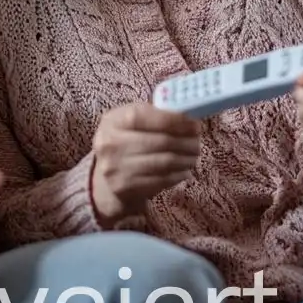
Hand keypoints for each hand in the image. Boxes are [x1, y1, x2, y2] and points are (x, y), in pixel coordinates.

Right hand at [88, 101, 203, 224]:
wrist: (104, 178)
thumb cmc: (124, 142)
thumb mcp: (129, 123)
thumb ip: (153, 115)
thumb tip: (187, 114)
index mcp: (112, 121)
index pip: (143, 116)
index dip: (172, 119)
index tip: (193, 123)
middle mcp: (110, 143)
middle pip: (160, 141)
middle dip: (186, 142)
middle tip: (197, 142)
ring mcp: (117, 167)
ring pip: (165, 162)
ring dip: (186, 159)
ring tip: (193, 156)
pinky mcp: (126, 187)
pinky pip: (162, 180)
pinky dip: (179, 174)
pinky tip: (184, 170)